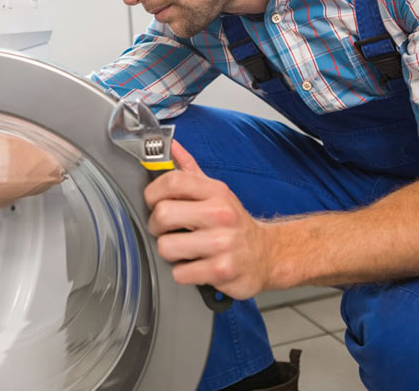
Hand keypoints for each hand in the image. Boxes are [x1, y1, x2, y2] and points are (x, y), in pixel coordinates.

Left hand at [144, 141, 268, 299]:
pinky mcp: (222, 271)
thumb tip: (171, 145)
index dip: (152, 192)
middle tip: (165, 229)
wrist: (266, 254)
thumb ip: (190, 168)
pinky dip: (182, 273)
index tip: (153, 202)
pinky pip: (180, 273)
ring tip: (182, 249)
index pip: (172, 180)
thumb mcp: (216, 192)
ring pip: (166, 247)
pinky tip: (195, 265)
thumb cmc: (233, 222)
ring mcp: (223, 243)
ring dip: (169, 251)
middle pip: (163, 214)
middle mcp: (221, 214)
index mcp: (216, 192)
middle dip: (156, 225)